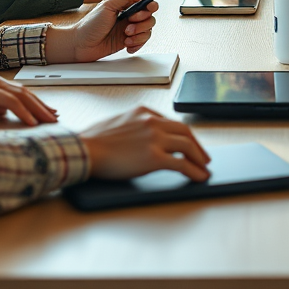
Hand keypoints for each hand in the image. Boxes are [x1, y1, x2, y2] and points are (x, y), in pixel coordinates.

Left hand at [45, 0, 158, 62]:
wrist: (80, 45)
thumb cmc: (90, 24)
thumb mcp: (107, 6)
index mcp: (125, 5)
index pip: (145, 2)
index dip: (150, 5)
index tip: (148, 9)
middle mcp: (128, 16)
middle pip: (150, 17)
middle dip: (143, 23)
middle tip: (129, 26)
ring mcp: (129, 29)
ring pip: (147, 30)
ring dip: (140, 34)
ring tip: (126, 36)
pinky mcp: (128, 41)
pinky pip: (142, 42)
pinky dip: (137, 44)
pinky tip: (128, 45)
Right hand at [81, 106, 210, 182]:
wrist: (84, 149)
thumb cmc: (93, 140)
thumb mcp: (118, 123)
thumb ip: (134, 127)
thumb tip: (140, 139)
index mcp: (144, 111)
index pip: (171, 122)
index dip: (183, 134)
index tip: (188, 142)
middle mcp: (152, 121)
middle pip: (185, 131)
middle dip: (197, 145)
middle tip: (203, 156)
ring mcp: (154, 138)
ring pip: (187, 145)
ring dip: (199, 157)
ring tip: (204, 167)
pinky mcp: (154, 157)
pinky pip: (181, 164)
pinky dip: (194, 171)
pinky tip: (199, 177)